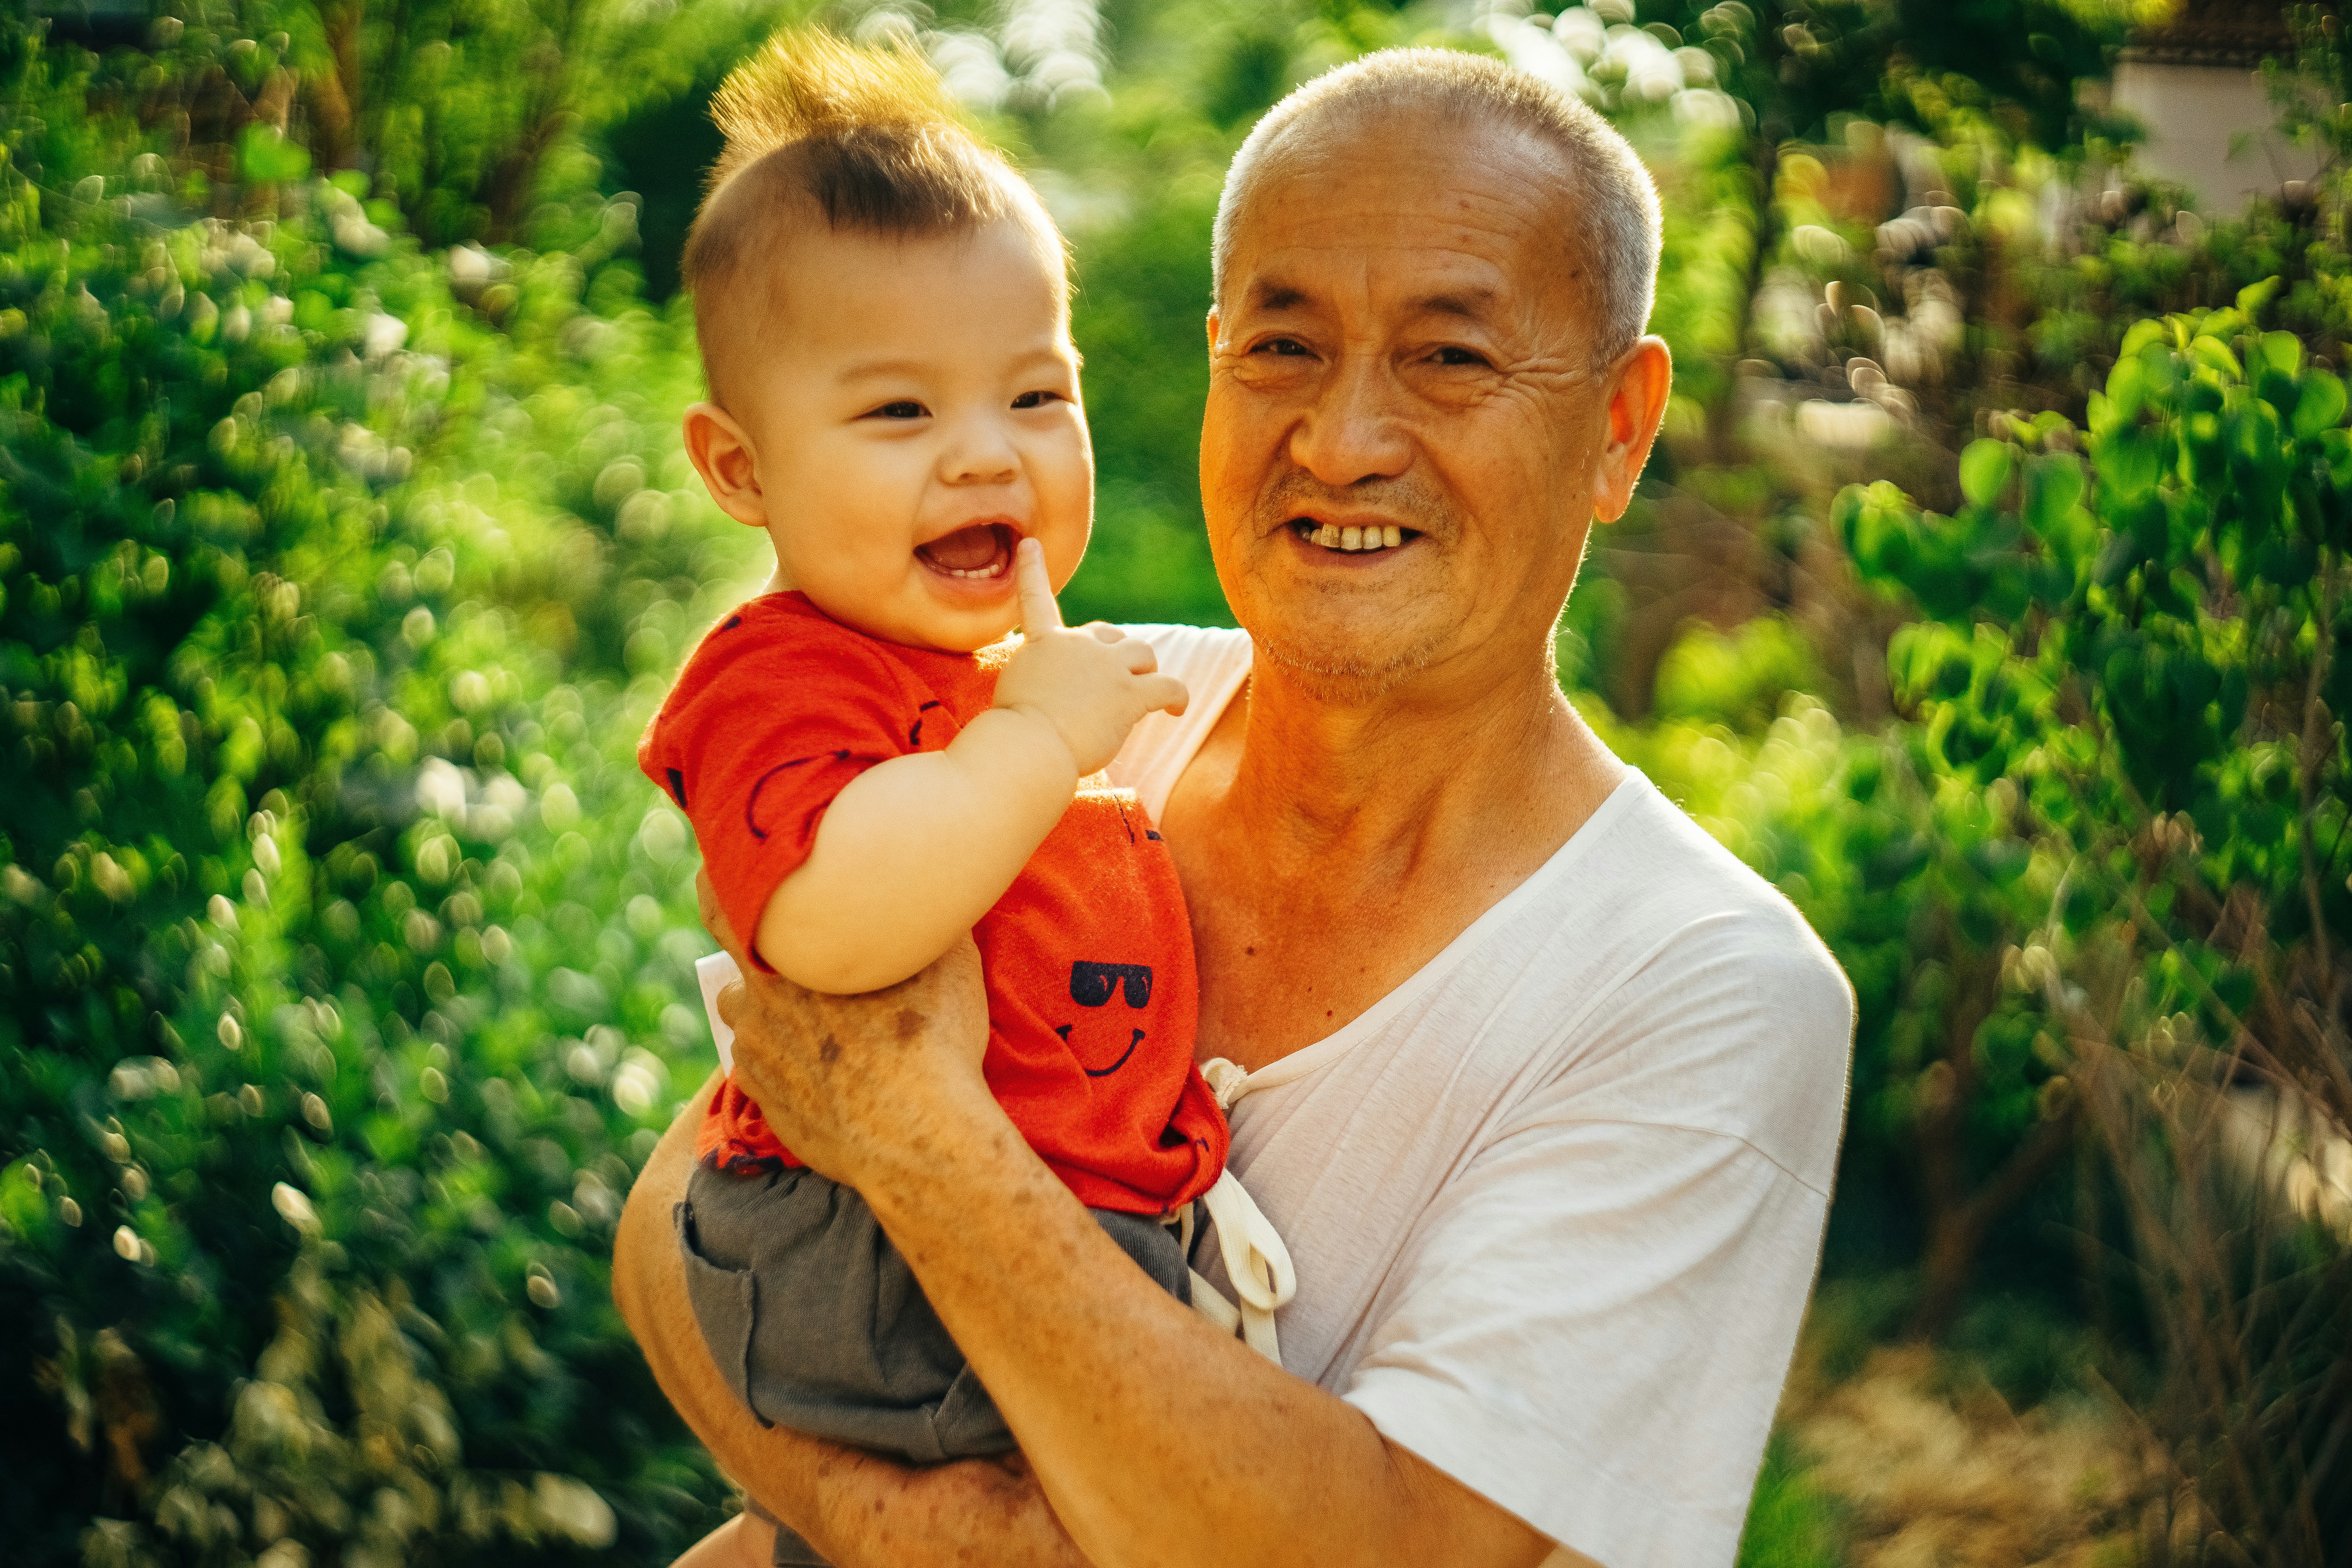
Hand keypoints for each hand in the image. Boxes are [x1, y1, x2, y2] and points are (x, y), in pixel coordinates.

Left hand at [697, 866, 995, 1184]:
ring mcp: (757, 1062)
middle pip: (733, 980)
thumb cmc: (934, 1039)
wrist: (922, 1137)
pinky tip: (833, 1079)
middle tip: (802, 981)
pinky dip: (789, 1074)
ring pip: (748, 1032)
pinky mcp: (769, 1107)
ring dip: (772, 1029)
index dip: (720, 888)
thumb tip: (931, 898)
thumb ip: (915, 921)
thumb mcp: (944, 958)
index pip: (720, 903)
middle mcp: (755, 1007)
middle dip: (759, 979)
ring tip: (823, 1037)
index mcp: (783, 956)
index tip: (731, 882)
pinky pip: (767, 1078)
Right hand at [994, 538, 1187, 776]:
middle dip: (1118, 654)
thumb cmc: (1014, 733)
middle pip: (1110, 635)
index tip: (1031, 544)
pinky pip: (1168, 687)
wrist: (1028, 749)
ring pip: (1143, 655)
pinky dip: (1177, 697)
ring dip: (1146, 670)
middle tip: (1116, 682)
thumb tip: (1053, 691)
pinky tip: (1176, 710)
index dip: (1032, 571)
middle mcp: (1078, 645)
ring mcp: (1106, 667)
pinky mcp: (1130, 694)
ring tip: (1146, 693)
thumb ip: (1036, 677)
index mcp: (1043, 644)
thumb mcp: (1014, 691)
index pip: (1036, 601)